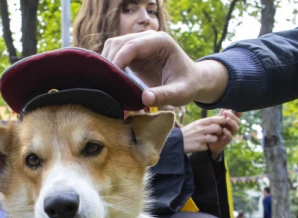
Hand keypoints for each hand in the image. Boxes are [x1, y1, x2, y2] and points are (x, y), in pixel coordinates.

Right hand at [102, 31, 228, 106]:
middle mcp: (148, 38)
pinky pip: (115, 55)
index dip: (119, 59)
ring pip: (113, 47)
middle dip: (109, 62)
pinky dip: (109, 67)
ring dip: (106, 63)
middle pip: (119, 43)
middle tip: (105, 84)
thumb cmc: (189, 85)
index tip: (111, 78)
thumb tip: (145, 98)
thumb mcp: (180, 93)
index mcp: (161, 41)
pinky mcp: (134, 54)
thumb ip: (164, 95)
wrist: (193, 81)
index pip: (133, 45)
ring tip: (105, 84)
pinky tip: (109, 82)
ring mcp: (140, 44)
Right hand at [181, 116, 225, 152]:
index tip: (225, 122)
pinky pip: (207, 147)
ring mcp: (200, 138)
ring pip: (214, 138)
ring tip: (208, 140)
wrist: (176, 142)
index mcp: (200, 122)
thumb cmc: (187, 132)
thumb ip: (205, 123)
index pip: (214, 119)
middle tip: (216, 133)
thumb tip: (218, 120)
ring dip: (213, 140)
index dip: (222, 120)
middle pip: (217, 128)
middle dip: (219, 131)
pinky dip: (205, 147)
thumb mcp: (195, 124)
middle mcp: (200, 129)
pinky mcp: (199, 146)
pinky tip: (200, 146)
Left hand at [208, 109, 241, 154]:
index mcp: (231, 121)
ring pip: (236, 128)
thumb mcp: (217, 120)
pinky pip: (230, 136)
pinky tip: (224, 129)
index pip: (238, 115)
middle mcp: (232, 127)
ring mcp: (231, 133)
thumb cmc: (214, 129)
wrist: (209, 142)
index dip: (238, 111)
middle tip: (225, 112)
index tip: (234, 107)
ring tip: (226, 119)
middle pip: (238, 120)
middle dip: (233, 116)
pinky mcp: (227, 140)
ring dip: (232, 122)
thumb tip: (224, 103)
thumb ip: (221, 113)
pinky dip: (228, 132)